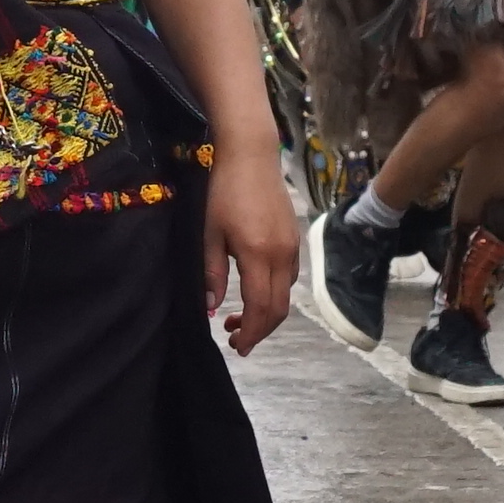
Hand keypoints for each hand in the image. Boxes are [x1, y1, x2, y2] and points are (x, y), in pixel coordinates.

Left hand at [201, 155, 298, 356]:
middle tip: (237, 340)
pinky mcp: (294, 239)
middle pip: (279, 308)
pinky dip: (274, 293)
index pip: (261, 308)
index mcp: (258, 254)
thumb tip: (212, 308)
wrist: (250, 155)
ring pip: (286, 294)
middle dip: (261, 330)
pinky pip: (289, 277)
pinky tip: (255, 290)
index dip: (251, 333)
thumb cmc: (223, 190)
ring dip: (267, 312)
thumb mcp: (209, 233)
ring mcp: (291, 246)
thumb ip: (212, 273)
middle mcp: (281, 254)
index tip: (238, 347)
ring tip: (240, 318)